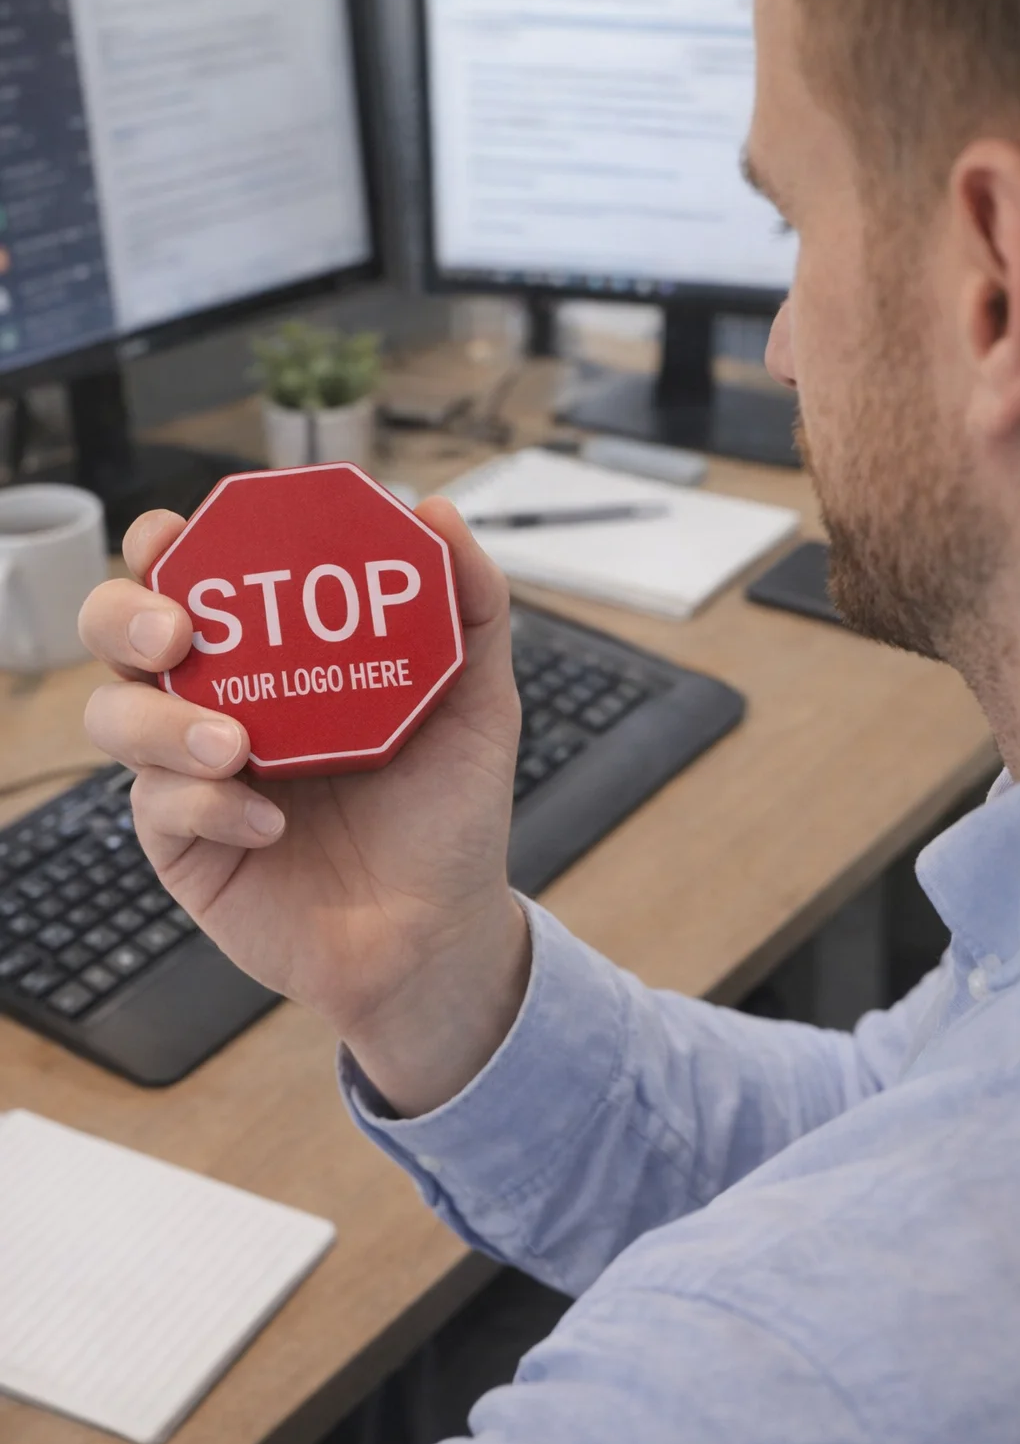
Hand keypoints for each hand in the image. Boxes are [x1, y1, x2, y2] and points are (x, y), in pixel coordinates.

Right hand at [78, 500, 530, 1116]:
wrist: (440, 931)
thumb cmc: (449, 813)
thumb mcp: (478, 704)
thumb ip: (469, 608)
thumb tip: (437, 512)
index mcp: (276, 653)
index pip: (197, 577)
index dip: (166, 544)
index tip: (178, 534)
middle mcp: (221, 700)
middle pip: (120, 633)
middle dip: (125, 616)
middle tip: (176, 631)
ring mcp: (193, 773)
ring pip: (117, 716)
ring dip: (162, 720)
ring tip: (235, 744)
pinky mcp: (185, 844)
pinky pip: (159, 806)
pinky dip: (208, 804)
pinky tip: (269, 820)